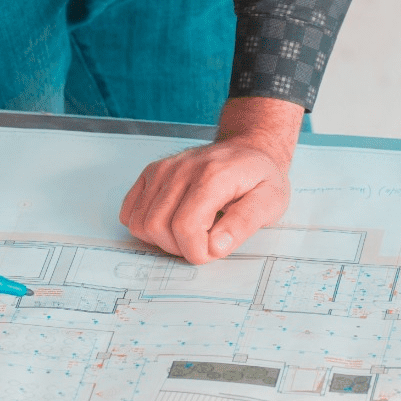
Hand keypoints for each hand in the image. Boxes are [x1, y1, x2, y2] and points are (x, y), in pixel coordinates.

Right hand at [119, 96, 302, 262]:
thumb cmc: (260, 177)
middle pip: (157, 226)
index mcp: (213, 176)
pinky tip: (169, 221)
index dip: (197, 251)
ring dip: (161, 239)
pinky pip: (130, 210)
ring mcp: (164, 168)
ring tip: (188, 231)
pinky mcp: (152, 172)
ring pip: (140, 221)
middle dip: (179, 248)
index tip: (214, 249)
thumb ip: (244, 225)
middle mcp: (182, 168)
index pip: (185, 226)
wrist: (249, 149)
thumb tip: (215, 247)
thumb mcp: (270, 201)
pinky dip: (144, 225)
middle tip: (203, 241)